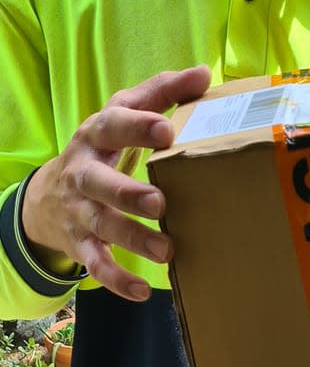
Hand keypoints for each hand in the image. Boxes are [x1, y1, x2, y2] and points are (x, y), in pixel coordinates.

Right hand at [21, 66, 211, 302]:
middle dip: (128, 192)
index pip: (112, 124)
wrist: (47, 198)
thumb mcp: (120, 115)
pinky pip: (94, 264)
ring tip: (167, 251)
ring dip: (132, 239)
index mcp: (95, 134)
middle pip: (99, 181)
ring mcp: (78, 210)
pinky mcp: (79, 243)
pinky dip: (116, 279)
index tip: (166, 132)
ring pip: (101, 225)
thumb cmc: (102, 150)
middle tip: (160, 202)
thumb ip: (160, 93)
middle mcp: (82, 171)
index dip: (137, 127)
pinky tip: (141, 292)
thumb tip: (205, 73)